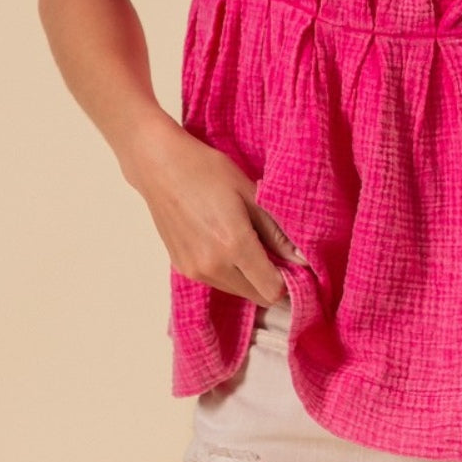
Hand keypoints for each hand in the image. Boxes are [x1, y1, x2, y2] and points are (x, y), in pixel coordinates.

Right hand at [126, 120, 303, 305]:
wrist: (159, 166)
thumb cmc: (207, 170)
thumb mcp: (249, 193)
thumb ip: (276, 231)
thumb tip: (301, 259)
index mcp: (234, 246)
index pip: (271, 290)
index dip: (289, 281)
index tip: (294, 264)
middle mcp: (212, 266)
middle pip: (255, 296)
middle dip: (270, 280)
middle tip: (276, 252)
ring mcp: (193, 270)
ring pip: (235, 291)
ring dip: (249, 277)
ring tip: (250, 243)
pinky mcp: (180, 267)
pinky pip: (215, 281)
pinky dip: (228, 271)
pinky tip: (226, 243)